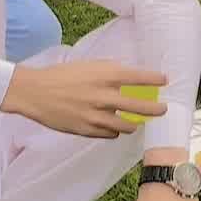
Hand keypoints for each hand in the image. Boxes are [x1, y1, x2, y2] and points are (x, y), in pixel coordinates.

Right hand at [1, 60, 166, 138]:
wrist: (35, 92)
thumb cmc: (62, 76)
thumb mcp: (88, 66)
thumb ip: (109, 71)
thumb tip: (130, 77)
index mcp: (104, 76)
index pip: (139, 78)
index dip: (155, 79)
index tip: (165, 80)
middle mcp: (104, 97)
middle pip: (140, 107)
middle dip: (156, 109)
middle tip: (163, 109)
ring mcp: (96, 116)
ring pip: (127, 126)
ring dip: (135, 124)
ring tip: (137, 122)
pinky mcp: (87, 130)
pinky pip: (110, 134)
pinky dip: (114, 130)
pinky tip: (113, 126)